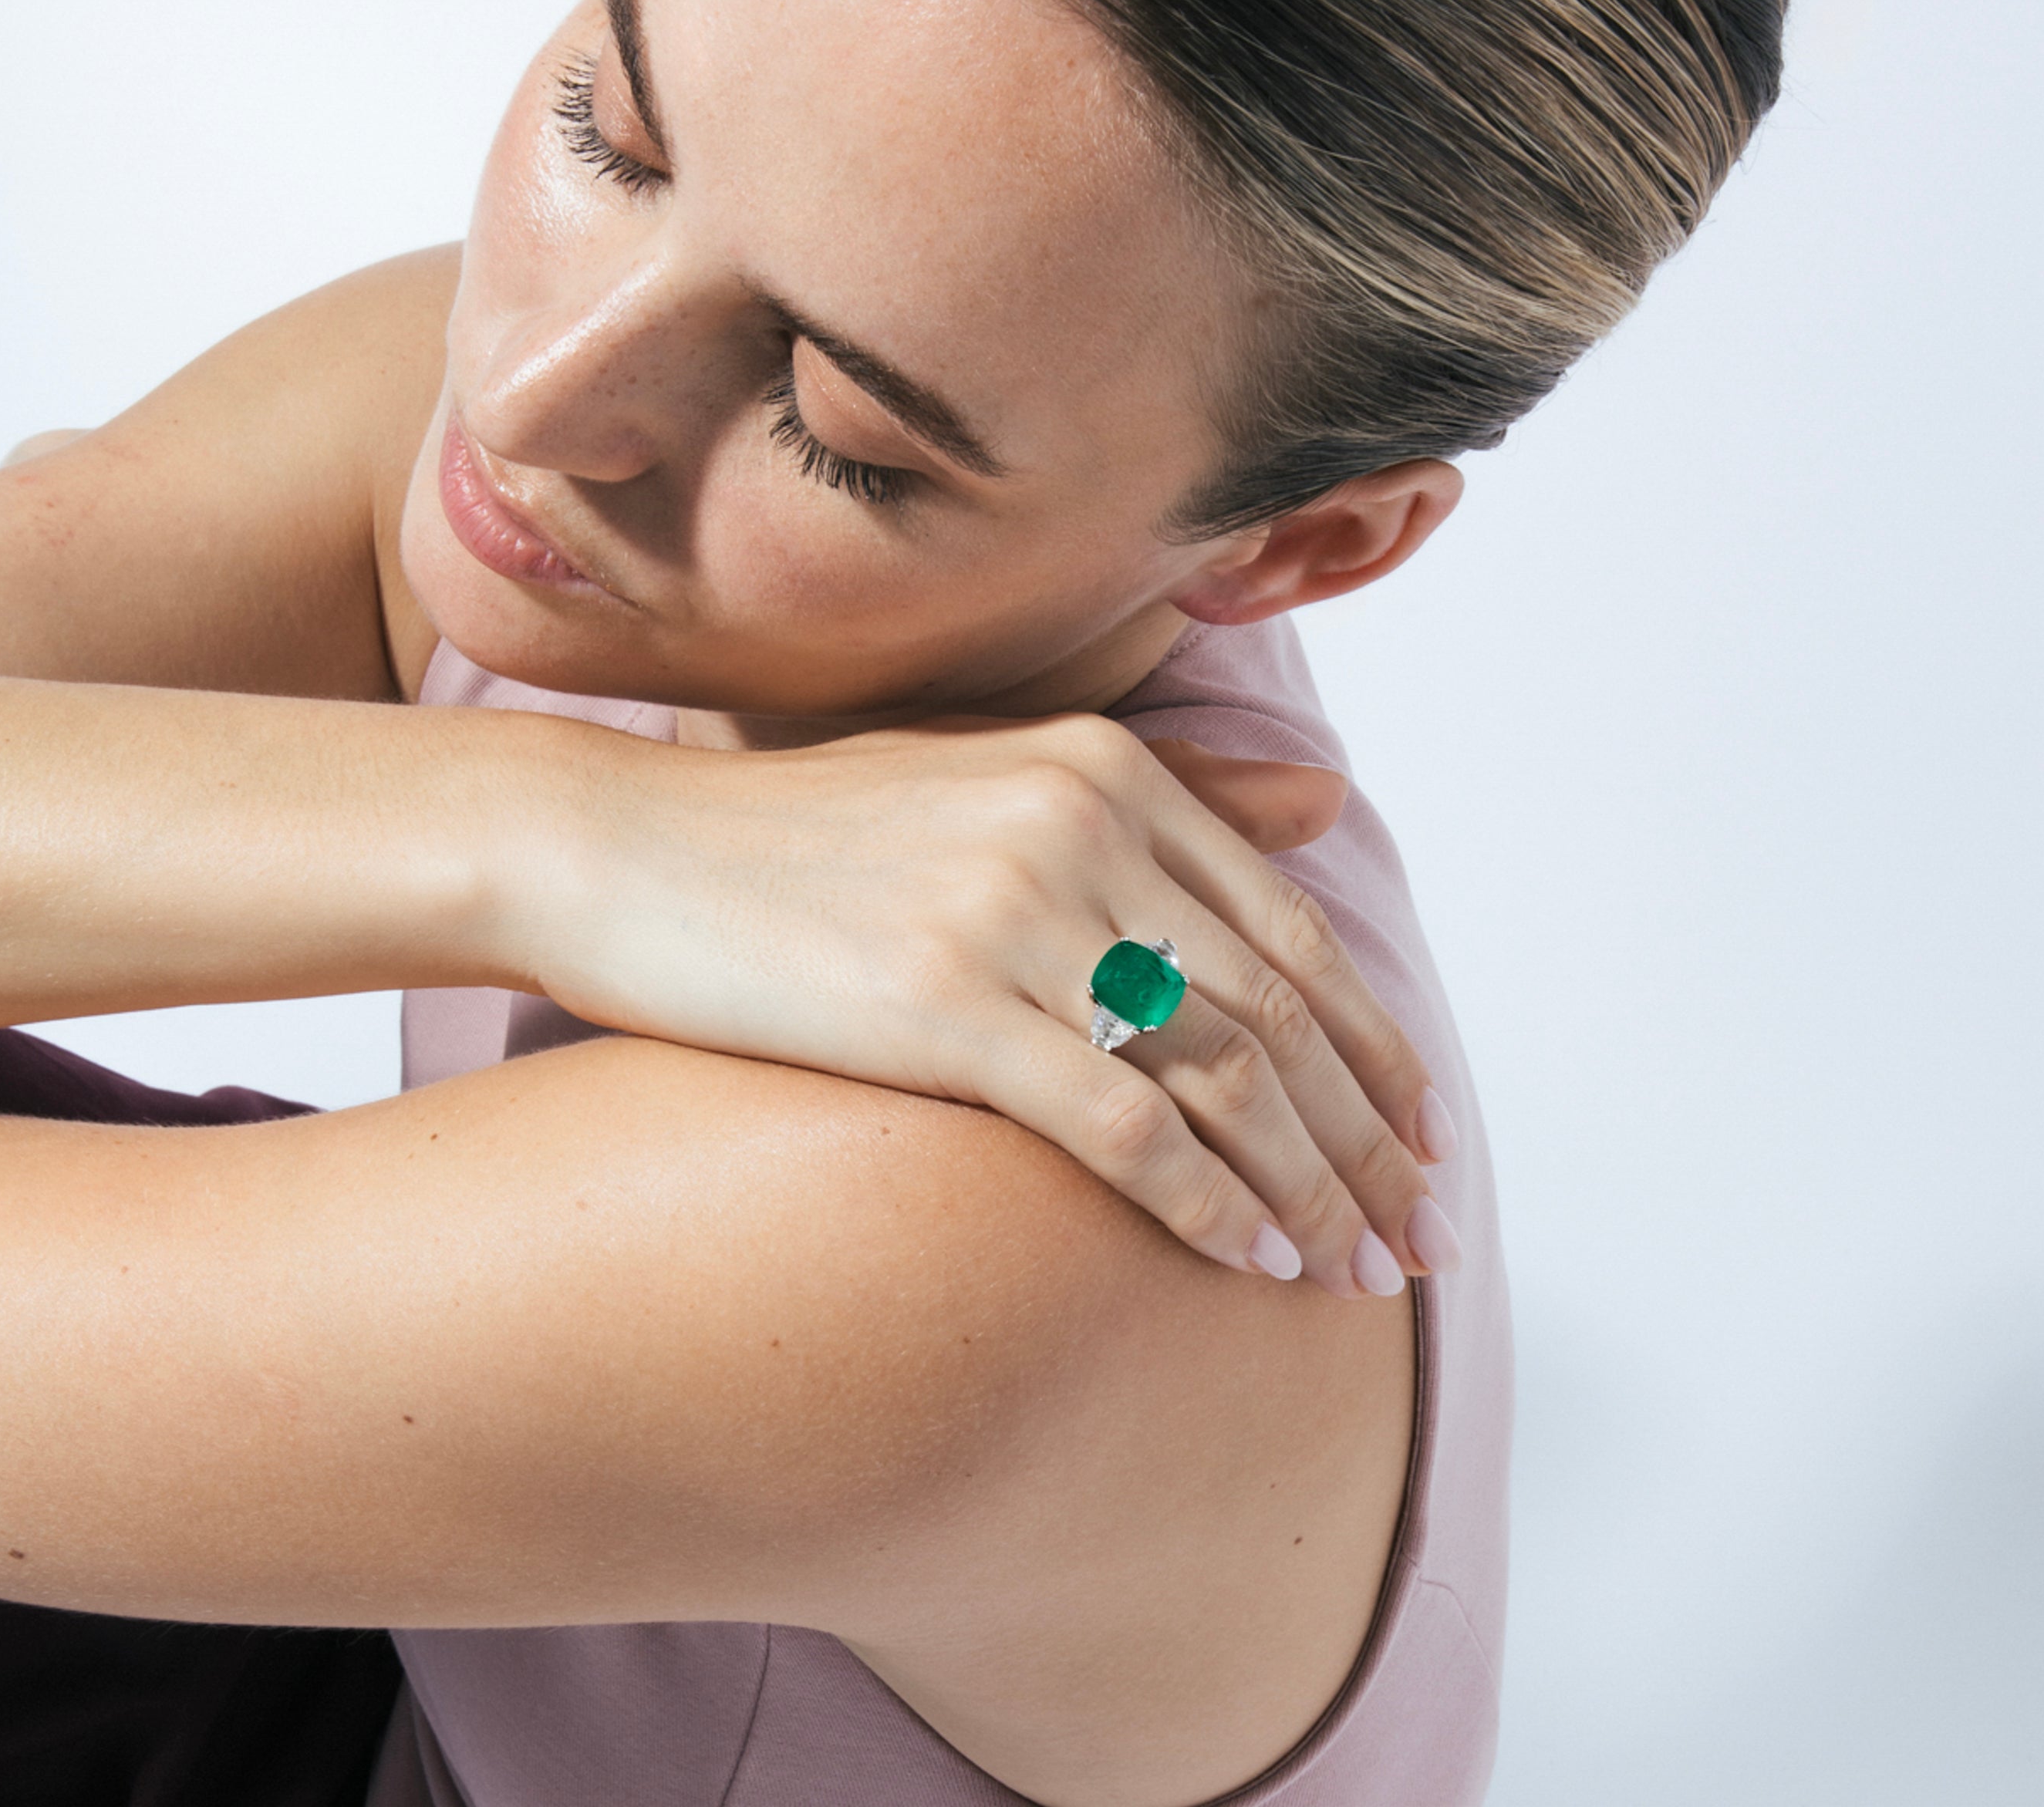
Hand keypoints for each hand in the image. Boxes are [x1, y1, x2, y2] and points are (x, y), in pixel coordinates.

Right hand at [504, 713, 1457, 1300]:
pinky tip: (1245, 1265)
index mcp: (1103, 768)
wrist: (622, 847)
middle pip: (1277, 1011)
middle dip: (1366, 1140)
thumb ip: (1166, 793)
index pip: (1291, 929)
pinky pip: (1121, 1127)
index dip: (1373, 1046)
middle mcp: (1079, 825)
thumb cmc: (803, 828)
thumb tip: (1325, 803)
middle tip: (1417, 1236)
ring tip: (1353, 1276)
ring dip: (1307, 1191)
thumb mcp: (992, 775)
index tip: (1421, 1135)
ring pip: (1222, 1075)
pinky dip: (1203, 1205)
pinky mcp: (943, 1007)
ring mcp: (1012, 913)